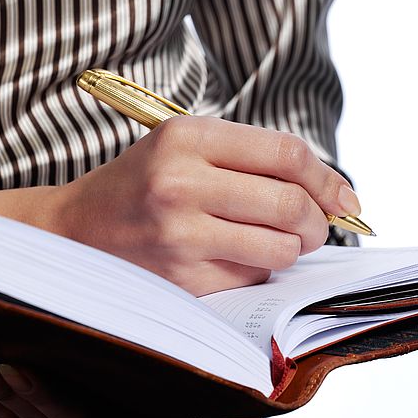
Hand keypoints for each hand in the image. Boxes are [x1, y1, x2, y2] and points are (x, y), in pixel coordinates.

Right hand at [0, 117, 360, 294]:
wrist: (73, 232)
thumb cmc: (141, 184)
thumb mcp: (186, 146)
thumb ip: (253, 157)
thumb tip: (334, 193)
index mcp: (186, 138)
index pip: (285, 152)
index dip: (327, 176)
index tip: (344, 196)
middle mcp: (181, 183)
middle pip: (290, 202)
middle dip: (317, 220)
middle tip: (313, 225)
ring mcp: (180, 236)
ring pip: (280, 248)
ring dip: (290, 248)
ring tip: (272, 240)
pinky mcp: (180, 280)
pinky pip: (252, 278)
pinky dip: (257, 270)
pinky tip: (233, 258)